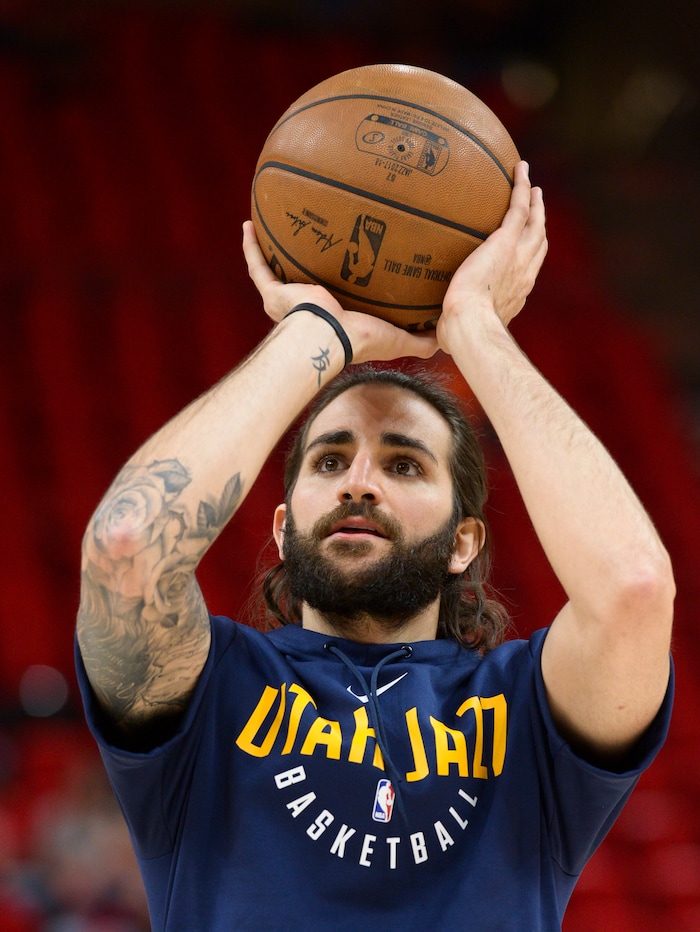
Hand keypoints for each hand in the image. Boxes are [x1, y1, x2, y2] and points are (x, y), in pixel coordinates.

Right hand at [242, 221, 438, 363]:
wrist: (330, 337)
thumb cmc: (361, 341)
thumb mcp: (397, 339)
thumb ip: (420, 339)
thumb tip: (444, 338)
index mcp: (334, 320)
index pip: (335, 302)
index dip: (338, 288)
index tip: (344, 269)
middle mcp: (305, 310)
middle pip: (302, 283)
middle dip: (302, 267)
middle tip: (311, 241)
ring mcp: (285, 301)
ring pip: (274, 272)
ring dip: (272, 252)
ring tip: (275, 225)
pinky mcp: (272, 293)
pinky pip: (256, 266)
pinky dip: (250, 247)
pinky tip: (248, 226)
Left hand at [437, 161, 546, 352]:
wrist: (470, 323)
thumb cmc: (462, 334)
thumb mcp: (459, 331)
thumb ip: (453, 329)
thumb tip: (436, 340)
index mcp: (515, 294)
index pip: (526, 272)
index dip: (529, 257)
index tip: (525, 248)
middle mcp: (524, 274)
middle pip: (538, 243)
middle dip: (539, 225)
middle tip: (537, 209)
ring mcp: (519, 255)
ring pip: (534, 222)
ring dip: (535, 203)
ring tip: (532, 186)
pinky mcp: (507, 240)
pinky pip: (519, 206)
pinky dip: (522, 186)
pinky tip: (520, 169)